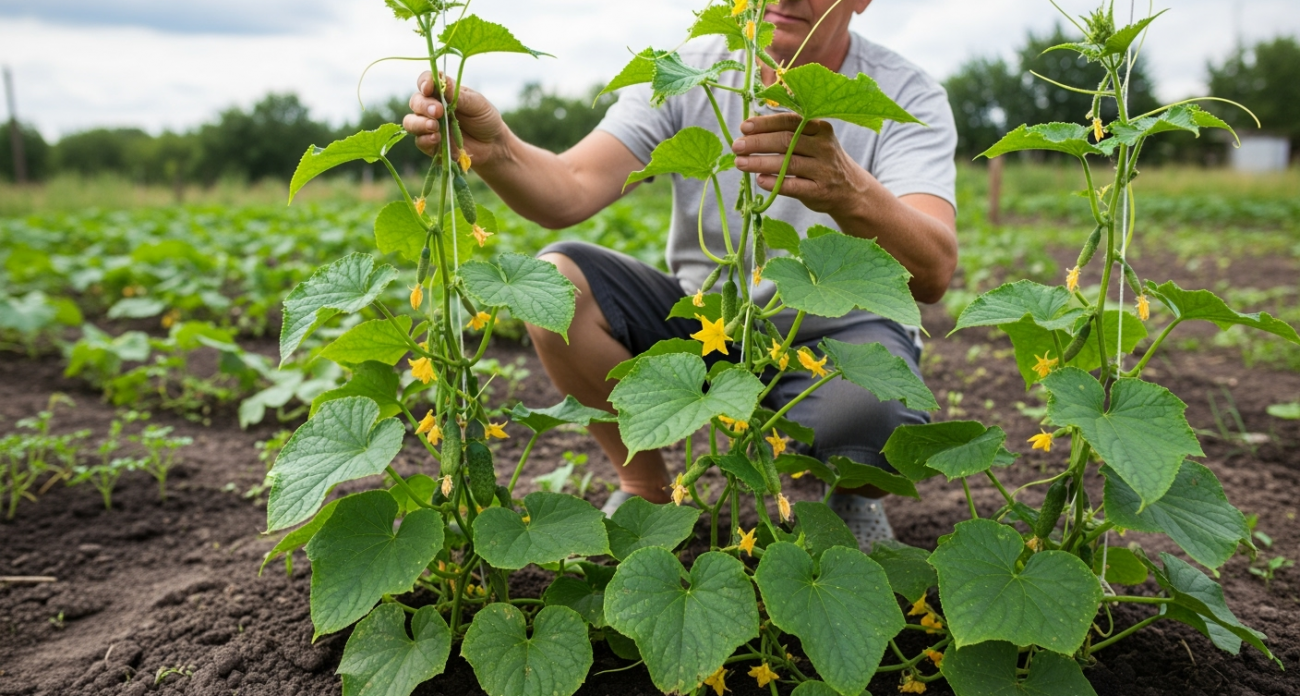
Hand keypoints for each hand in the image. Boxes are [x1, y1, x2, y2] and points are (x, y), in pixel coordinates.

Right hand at [403, 71, 509, 167]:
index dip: (424, 83)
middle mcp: (432, 107)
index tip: (428, 88)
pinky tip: (437, 139)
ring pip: (411, 122)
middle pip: (415, 102)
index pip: (425, 82)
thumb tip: (442, 81)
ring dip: (419, 123)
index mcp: (442, 92)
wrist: (493, 144)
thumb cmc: (485, 118)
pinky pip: (420, 141)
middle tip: (438, 111)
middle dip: (423, 106)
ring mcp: (430, 126)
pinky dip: (425, 139)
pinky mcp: (431, 144)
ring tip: (434, 127)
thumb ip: (458, 95)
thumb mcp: (477, 103)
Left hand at [731, 114, 868, 215]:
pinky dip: (774, 183)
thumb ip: (790, 133)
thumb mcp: (814, 140)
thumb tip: (750, 129)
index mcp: (820, 129)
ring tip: (739, 163)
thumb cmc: (821, 160)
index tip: (744, 127)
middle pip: (786, 141)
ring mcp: (823, 170)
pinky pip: (793, 186)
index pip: (789, 121)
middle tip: (736, 146)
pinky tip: (759, 180)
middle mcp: (823, 147)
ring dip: (760, 162)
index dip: (765, 124)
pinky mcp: (819, 191)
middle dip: (758, 143)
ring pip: (787, 164)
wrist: (850, 189)